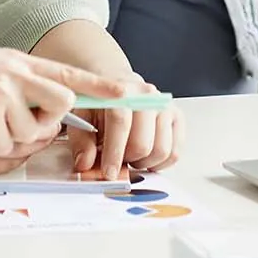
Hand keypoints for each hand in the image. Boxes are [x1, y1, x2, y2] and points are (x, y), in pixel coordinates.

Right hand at [0, 46, 127, 158]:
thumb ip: (17, 82)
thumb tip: (42, 111)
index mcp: (17, 59)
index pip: (68, 70)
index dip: (101, 84)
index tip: (129, 93)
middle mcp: (15, 70)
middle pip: (61, 99)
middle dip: (46, 121)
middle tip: (16, 123)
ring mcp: (3, 88)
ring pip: (32, 129)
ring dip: (9, 137)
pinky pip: (5, 142)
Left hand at [67, 80, 181, 177]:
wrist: (116, 84)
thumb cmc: (100, 102)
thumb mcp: (81, 116)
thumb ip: (81, 141)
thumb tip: (85, 163)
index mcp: (121, 90)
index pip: (120, 122)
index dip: (113, 152)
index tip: (108, 173)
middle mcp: (147, 96)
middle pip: (143, 143)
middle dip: (127, 159)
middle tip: (116, 160)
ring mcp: (164, 106)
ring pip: (161, 150)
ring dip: (143, 162)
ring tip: (130, 156)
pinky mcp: (176, 117)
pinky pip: (174, 152)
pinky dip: (159, 163)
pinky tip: (145, 158)